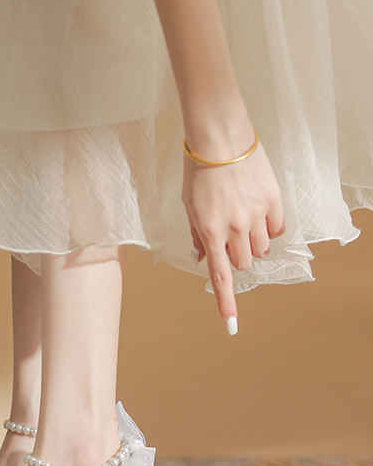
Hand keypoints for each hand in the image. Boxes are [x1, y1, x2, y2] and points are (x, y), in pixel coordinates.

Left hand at [182, 142, 285, 332]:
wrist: (220, 138)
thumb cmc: (198, 170)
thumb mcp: (189, 205)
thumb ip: (197, 234)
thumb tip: (203, 258)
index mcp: (209, 230)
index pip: (220, 275)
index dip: (226, 302)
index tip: (231, 326)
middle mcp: (235, 227)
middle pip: (244, 263)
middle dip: (237, 257)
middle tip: (230, 237)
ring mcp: (256, 215)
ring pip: (262, 248)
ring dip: (254, 243)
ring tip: (244, 220)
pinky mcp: (273, 201)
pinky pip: (277, 229)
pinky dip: (269, 228)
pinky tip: (260, 213)